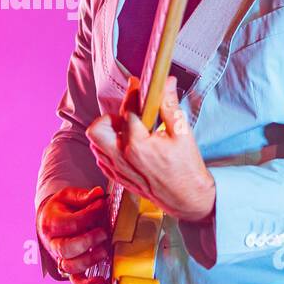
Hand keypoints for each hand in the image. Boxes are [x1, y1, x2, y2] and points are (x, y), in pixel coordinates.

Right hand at [36, 185, 110, 283]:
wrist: (49, 222)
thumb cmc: (61, 209)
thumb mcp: (67, 196)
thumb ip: (82, 196)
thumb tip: (98, 194)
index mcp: (51, 223)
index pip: (71, 223)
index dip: (90, 214)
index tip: (102, 205)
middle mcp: (53, 243)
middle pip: (67, 248)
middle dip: (88, 241)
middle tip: (103, 232)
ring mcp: (61, 258)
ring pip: (70, 266)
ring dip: (89, 260)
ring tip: (104, 249)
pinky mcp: (69, 269)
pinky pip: (76, 282)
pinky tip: (102, 279)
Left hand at [85, 75, 215, 222]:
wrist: (188, 199)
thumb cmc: (187, 169)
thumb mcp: (182, 133)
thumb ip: (169, 105)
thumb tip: (166, 84)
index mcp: (139, 145)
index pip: (127, 111)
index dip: (133, 95)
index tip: (137, 86)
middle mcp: (123, 158)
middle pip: (97, 129)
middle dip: (109, 117)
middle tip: (125, 116)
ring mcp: (119, 170)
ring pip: (95, 144)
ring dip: (107, 133)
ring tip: (125, 131)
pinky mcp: (118, 178)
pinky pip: (101, 159)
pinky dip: (108, 149)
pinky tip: (124, 146)